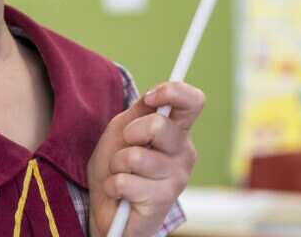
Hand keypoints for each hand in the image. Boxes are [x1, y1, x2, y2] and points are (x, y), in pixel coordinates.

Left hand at [87, 81, 204, 236]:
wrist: (106, 208)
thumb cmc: (117, 166)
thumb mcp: (123, 129)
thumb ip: (140, 111)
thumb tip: (154, 96)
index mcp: (178, 131)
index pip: (193, 102)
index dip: (172, 92)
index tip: (150, 98)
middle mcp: (184, 153)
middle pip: (159, 126)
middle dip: (130, 134)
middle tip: (126, 147)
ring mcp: (177, 178)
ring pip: (136, 157)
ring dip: (117, 165)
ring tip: (121, 174)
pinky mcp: (162, 201)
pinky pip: (126, 182)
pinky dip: (113, 186)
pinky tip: (120, 194)